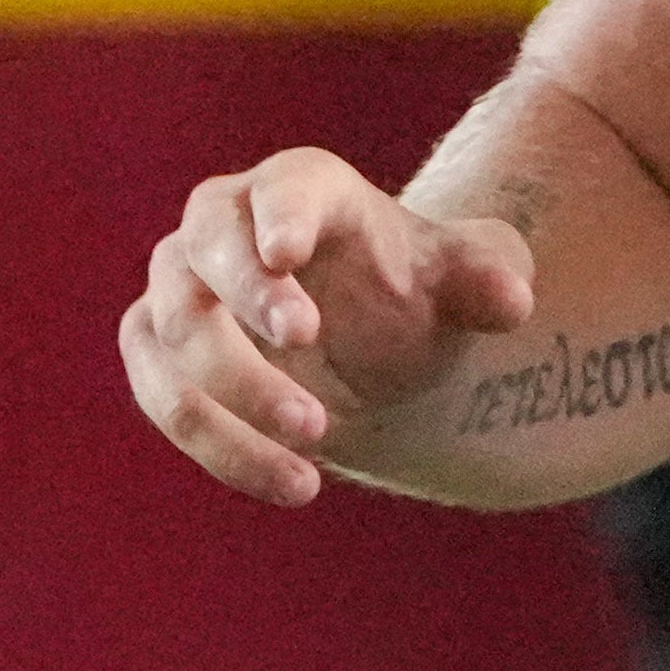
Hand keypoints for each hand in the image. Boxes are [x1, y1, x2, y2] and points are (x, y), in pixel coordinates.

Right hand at [121, 145, 540, 505]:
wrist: (372, 338)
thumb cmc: (409, 288)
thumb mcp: (463, 280)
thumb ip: (487, 280)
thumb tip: (512, 302)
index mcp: (300, 187)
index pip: (281, 190)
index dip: (279, 217)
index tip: (287, 254)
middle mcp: (221, 225)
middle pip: (203, 258)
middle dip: (248, 311)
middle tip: (310, 363)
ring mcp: (178, 288)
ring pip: (170, 338)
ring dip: (233, 400)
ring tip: (320, 446)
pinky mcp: (158, 352)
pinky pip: (165, 399)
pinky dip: (222, 446)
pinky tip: (297, 482)